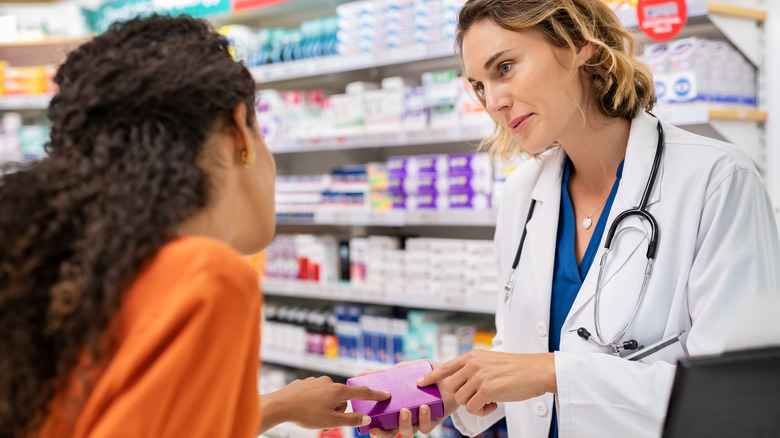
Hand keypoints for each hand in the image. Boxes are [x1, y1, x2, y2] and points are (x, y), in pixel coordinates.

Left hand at [258, 375, 389, 433]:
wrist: (279, 405)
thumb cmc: (305, 414)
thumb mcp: (331, 421)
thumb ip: (351, 420)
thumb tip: (366, 418)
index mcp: (338, 390)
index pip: (362, 392)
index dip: (375, 395)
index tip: (386, 394)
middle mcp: (329, 382)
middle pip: (342, 400)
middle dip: (337, 412)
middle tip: (326, 423)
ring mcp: (316, 381)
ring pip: (328, 398)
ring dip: (325, 409)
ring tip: (313, 419)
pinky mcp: (305, 383)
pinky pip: (316, 394)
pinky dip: (315, 404)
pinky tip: (305, 410)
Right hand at [369, 360, 457, 437]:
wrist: (448, 372)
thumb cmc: (424, 372)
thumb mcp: (402, 370)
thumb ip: (383, 374)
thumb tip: (359, 375)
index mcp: (395, 408)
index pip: (382, 423)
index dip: (374, 428)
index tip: (368, 426)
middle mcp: (406, 417)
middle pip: (391, 433)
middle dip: (383, 434)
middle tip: (377, 429)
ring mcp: (419, 420)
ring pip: (408, 432)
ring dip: (404, 423)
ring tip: (405, 410)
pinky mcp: (434, 420)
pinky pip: (426, 426)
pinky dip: (423, 418)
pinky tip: (423, 407)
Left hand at [416, 350, 556, 416]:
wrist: (537, 371)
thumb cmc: (517, 369)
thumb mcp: (491, 361)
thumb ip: (474, 368)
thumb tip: (459, 382)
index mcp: (473, 356)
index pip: (446, 366)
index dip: (432, 376)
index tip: (420, 382)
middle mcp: (473, 364)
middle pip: (452, 388)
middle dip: (464, 396)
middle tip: (482, 396)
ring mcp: (478, 376)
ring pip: (462, 400)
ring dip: (475, 404)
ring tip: (491, 399)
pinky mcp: (486, 389)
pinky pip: (473, 408)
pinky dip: (483, 411)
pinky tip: (495, 404)